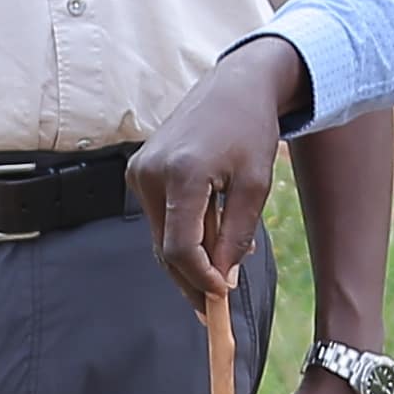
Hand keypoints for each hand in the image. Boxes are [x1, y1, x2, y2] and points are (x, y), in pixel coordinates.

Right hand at [135, 36, 307, 304]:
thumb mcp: (255, 185)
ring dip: (189, 257)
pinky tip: (208, 238)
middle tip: (214, 306)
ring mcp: (139, 171)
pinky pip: (158, 218)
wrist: (233, 87)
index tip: (221, 295)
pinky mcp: (139, 171)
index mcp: (181, 173)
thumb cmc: (249, 130)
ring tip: (221, 267)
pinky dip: (181, 234)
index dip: (200, 278)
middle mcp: (150, 172)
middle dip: (192, 277)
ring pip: (160, 236)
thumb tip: (222, 278)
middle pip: (165, 247)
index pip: (180, 247)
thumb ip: (237, 234)